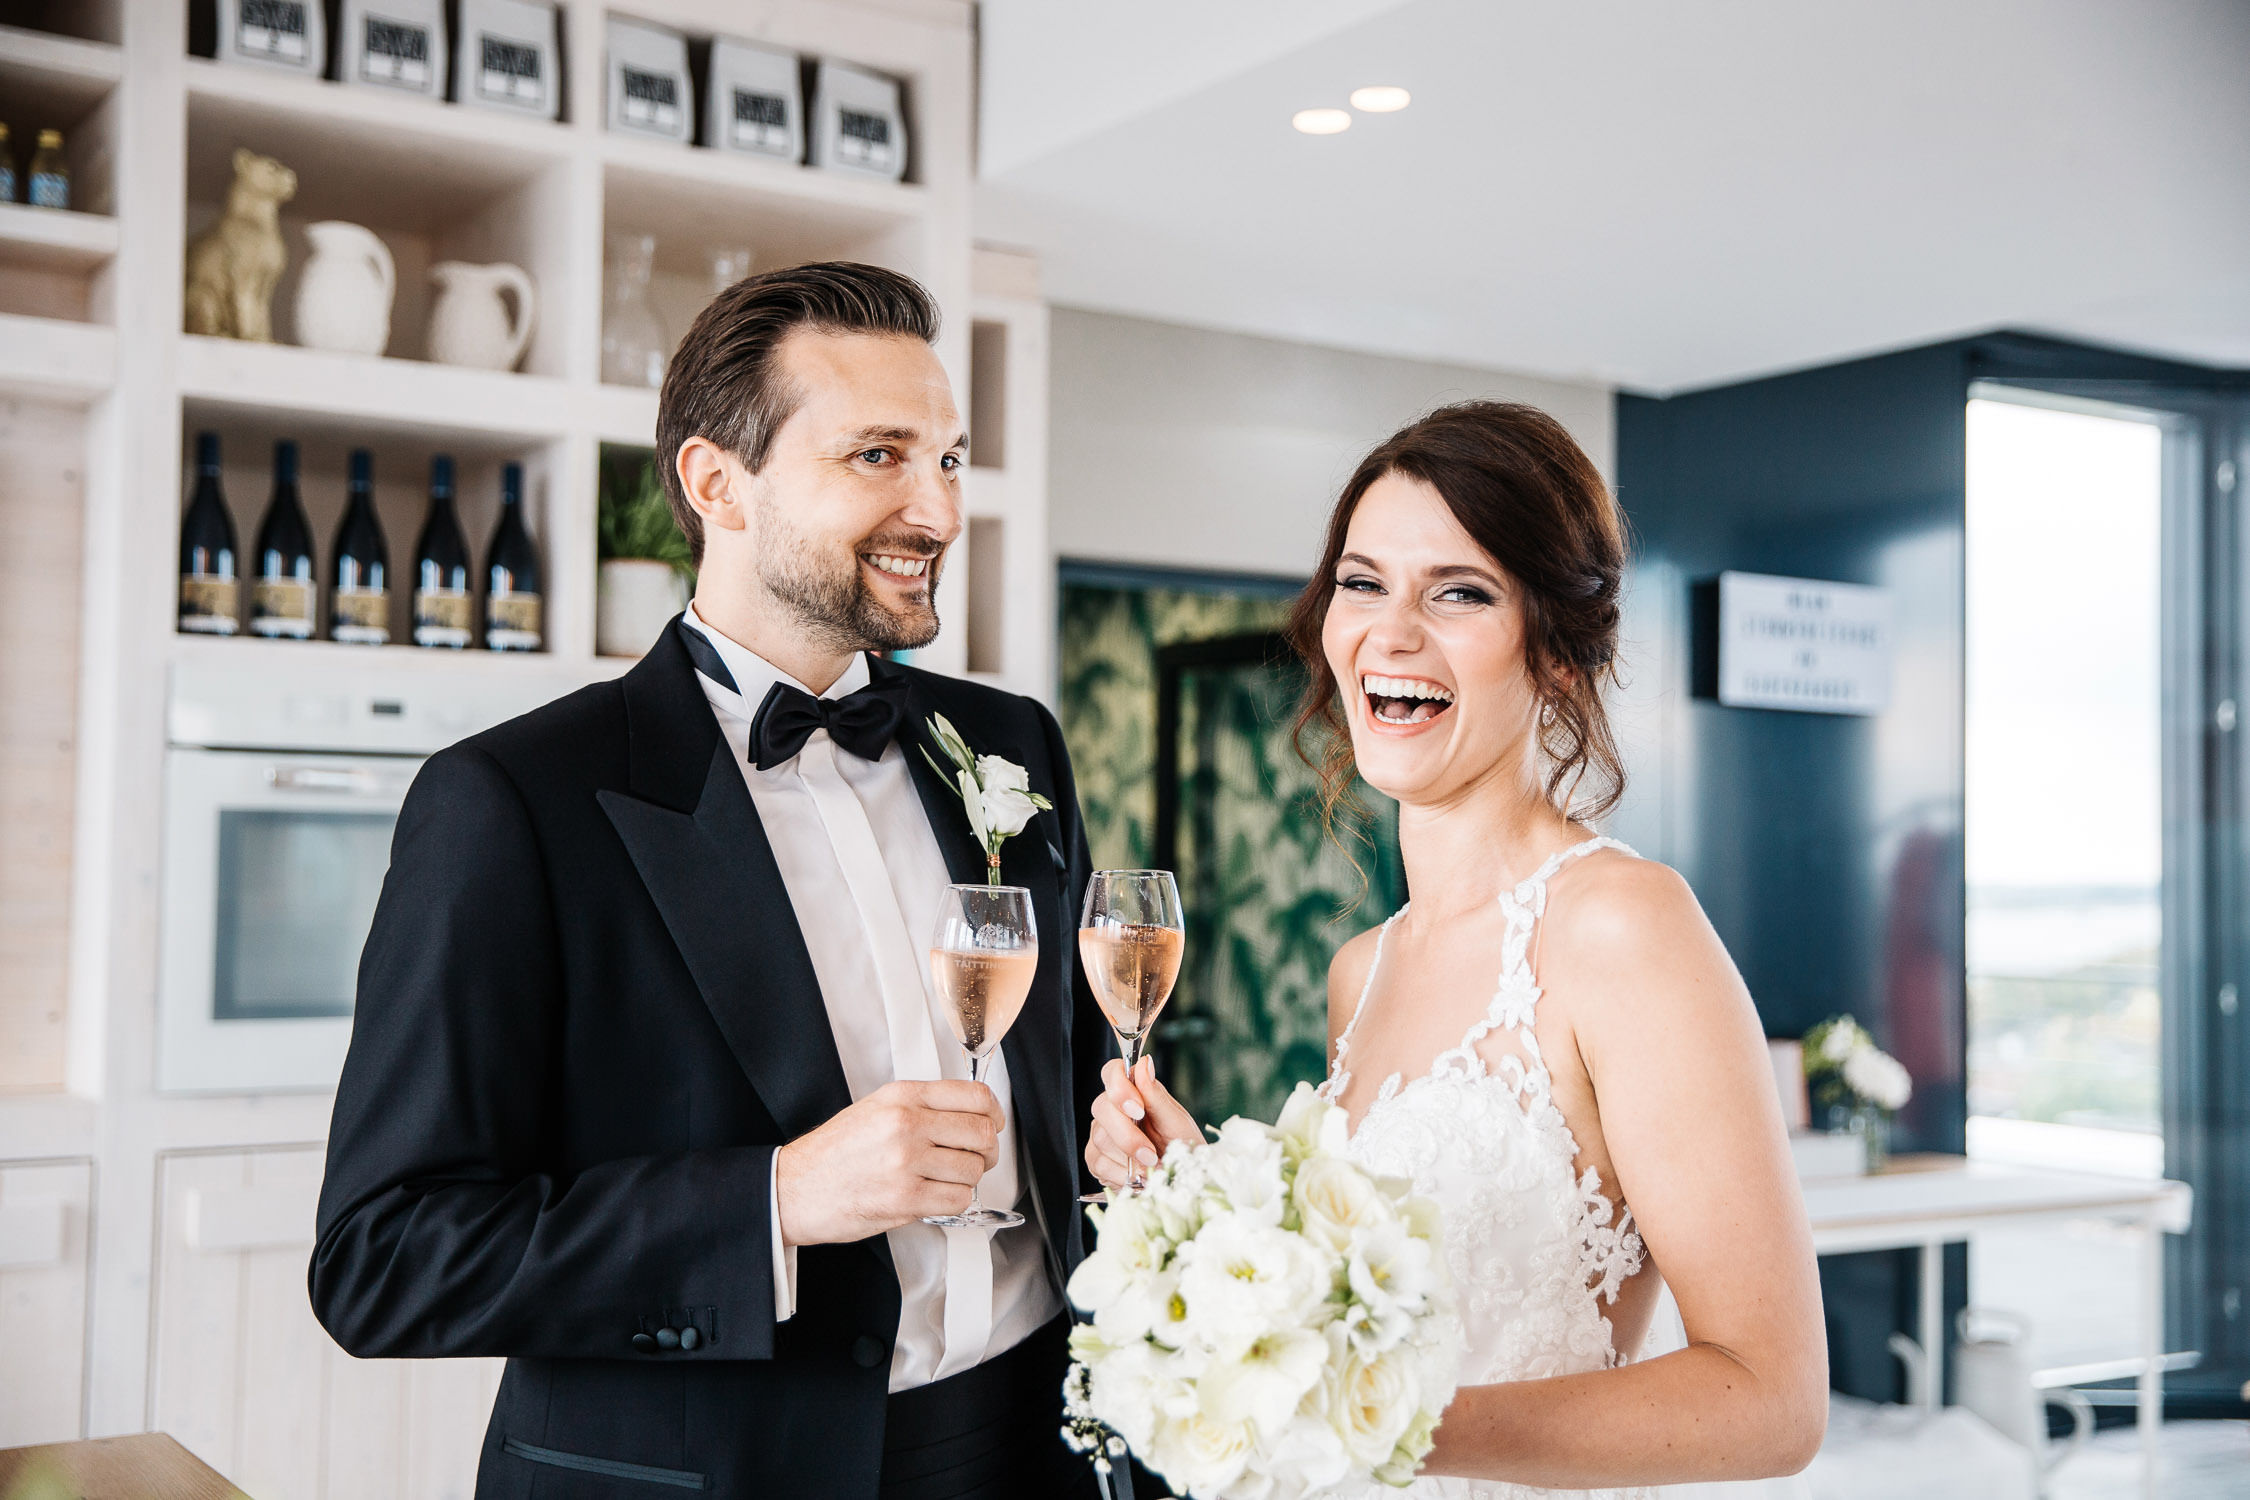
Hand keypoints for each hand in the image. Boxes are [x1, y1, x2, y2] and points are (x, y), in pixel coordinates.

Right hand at [776, 1080, 1004, 1244]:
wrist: (795, 1188)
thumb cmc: (834, 1152)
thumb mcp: (876, 1108)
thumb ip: (922, 1105)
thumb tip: (969, 1114)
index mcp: (903, 1097)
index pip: (975, 1096)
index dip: (993, 1114)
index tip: (992, 1124)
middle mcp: (907, 1124)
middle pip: (981, 1133)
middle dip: (986, 1151)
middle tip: (975, 1158)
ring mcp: (907, 1162)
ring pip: (973, 1170)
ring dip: (967, 1179)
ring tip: (945, 1179)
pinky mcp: (906, 1198)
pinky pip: (958, 1199)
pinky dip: (954, 1201)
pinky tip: (935, 1196)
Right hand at [1085, 1058, 1201, 1188]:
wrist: (1182, 1180)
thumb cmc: (1182, 1147)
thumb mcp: (1177, 1122)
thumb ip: (1157, 1095)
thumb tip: (1145, 1062)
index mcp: (1134, 1091)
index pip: (1112, 1072)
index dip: (1119, 1087)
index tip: (1138, 1109)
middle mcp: (1113, 1109)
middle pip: (1102, 1108)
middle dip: (1127, 1134)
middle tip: (1150, 1152)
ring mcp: (1101, 1133)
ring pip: (1101, 1138)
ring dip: (1128, 1157)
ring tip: (1152, 1165)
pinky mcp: (1095, 1159)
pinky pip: (1098, 1162)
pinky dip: (1121, 1173)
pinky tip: (1137, 1176)